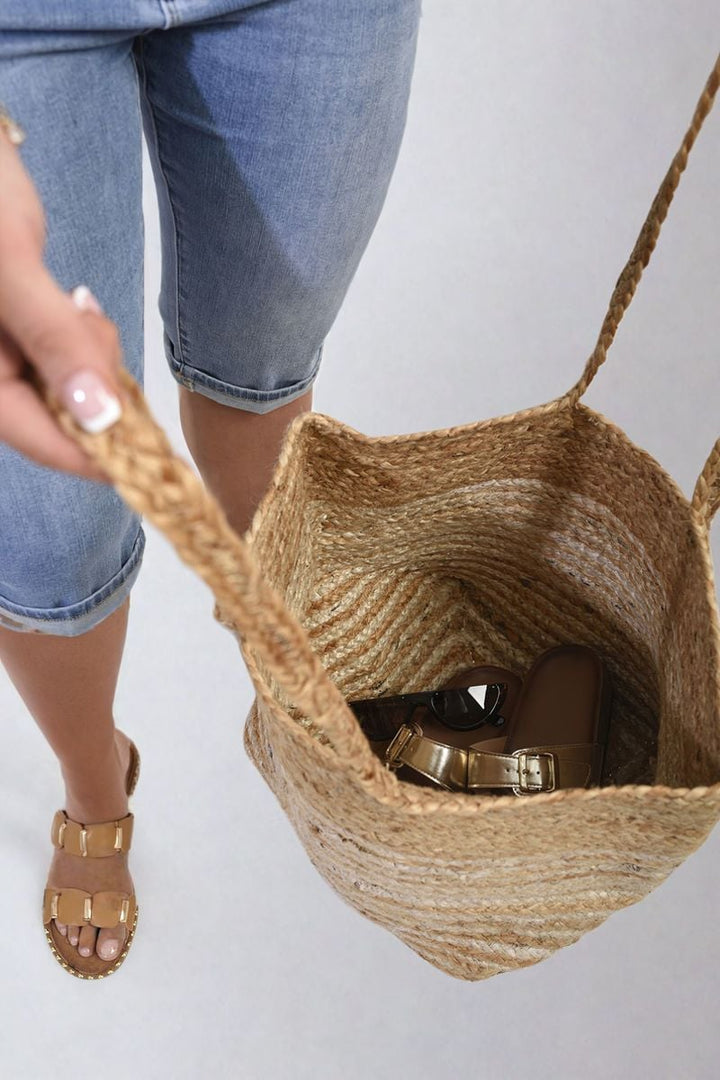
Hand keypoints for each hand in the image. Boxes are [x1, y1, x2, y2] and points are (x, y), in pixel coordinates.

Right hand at [0, 128, 125, 483]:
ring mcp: (5, 355)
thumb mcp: (12, 271)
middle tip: (92, 327)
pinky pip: (65, 358)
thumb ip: (55, 343)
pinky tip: (75, 302)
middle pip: (59, 418)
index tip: (157, 463)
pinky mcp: (19, 332)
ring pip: (69, 389)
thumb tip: (99, 419)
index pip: (40, 441)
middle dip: (95, 388)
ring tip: (76, 302)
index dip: (99, 455)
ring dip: (91, 358)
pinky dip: (81, 339)